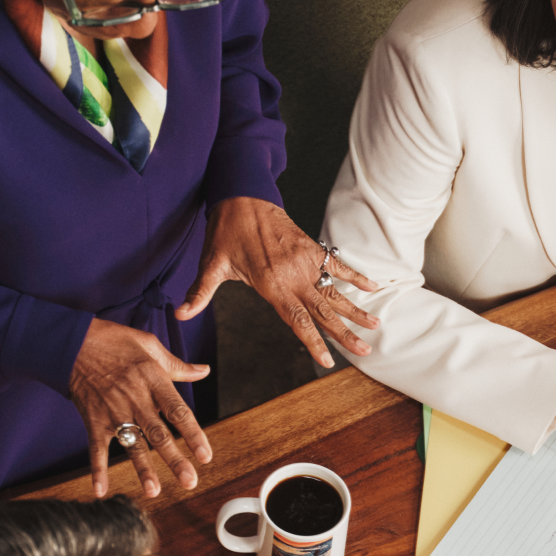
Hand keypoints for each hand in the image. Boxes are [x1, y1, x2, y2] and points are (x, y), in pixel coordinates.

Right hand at [69, 318, 211, 498]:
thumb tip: (204, 371)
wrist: (70, 341)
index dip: (193, 435)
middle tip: (189, 481)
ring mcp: (112, 411)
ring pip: (131, 444)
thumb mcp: (148, 346)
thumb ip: (177, 365)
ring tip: (154, 491)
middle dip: (175, 460)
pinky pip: (96, 448)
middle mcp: (135, 399)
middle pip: (158, 434)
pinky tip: (100, 491)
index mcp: (153, 380)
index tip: (206, 456)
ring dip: (143, 469)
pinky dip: (97, 470)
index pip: (178, 412)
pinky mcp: (93, 419)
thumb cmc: (113, 341)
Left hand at [174, 197, 379, 366]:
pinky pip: (338, 266)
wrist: (241, 194)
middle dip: (345, 334)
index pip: (298, 321)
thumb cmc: (225, 231)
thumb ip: (200, 292)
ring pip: (335, 292)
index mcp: (271, 285)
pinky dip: (357, 277)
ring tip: (374, 327)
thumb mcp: (211, 263)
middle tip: (365, 351)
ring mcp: (306, 262)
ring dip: (355, 310)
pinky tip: (374, 287)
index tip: (328, 360)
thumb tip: (180, 314)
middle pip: (324, 311)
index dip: (314, 342)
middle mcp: (293, 276)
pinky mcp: (312, 249)